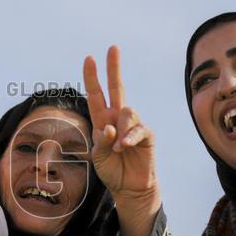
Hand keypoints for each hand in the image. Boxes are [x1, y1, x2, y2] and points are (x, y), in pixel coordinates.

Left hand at [82, 46, 161, 235]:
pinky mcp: (147, 134)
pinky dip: (129, 137)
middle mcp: (118, 119)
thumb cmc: (112, 171)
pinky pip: (138, 128)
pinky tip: (124, 146)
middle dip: (114, 68)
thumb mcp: (97, 157)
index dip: (92, 77)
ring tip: (117, 148)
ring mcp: (133, 125)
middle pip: (117, 88)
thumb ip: (100, 141)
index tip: (89, 58)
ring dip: (120, 128)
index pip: (96, 95)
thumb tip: (108, 127)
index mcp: (102, 121)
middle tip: (113, 48)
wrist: (130, 188)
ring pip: (127, 110)